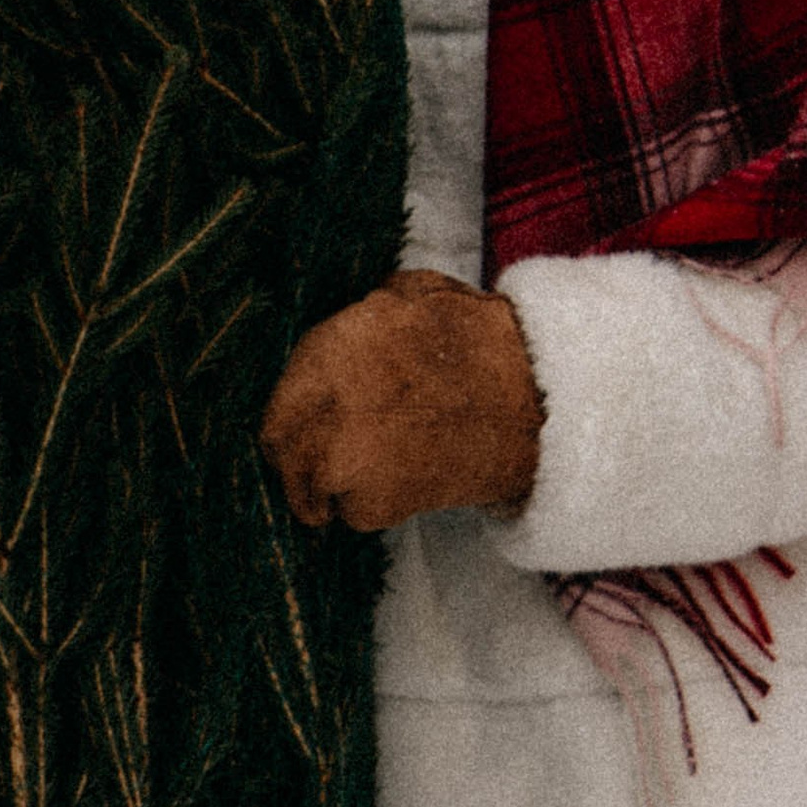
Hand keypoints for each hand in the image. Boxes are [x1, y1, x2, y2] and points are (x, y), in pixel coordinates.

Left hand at [259, 270, 540, 532]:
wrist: (528, 400)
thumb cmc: (478, 340)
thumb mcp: (415, 293)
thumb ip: (366, 314)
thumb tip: (348, 327)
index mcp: (326, 350)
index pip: (277, 398)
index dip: (293, 413)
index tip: (306, 424)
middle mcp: (319, 405)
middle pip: (278, 447)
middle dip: (296, 458)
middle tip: (321, 466)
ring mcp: (337, 459)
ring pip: (306, 488)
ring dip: (329, 488)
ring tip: (373, 476)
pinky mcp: (367, 503)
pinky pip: (352, 513)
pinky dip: (372, 508)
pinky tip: (408, 484)